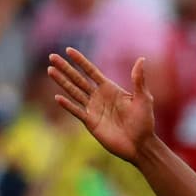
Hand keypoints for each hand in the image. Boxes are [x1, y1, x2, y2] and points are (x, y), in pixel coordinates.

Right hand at [48, 48, 154, 162]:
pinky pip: (77, 111)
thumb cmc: (145, 122)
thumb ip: (139, 80)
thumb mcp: (143, 98)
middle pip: (78, 79)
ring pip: (74, 92)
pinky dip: (67, 105)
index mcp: (110, 88)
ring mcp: (93, 109)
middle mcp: (99, 97)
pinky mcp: (91, 123)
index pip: (91, 71)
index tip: (68, 50)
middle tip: (52, 56)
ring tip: (50, 70)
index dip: (80, 61)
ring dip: (62, 81)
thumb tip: (141, 59)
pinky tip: (57, 97)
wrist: (141, 145)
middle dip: (65, 68)